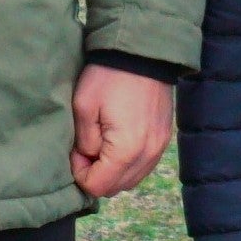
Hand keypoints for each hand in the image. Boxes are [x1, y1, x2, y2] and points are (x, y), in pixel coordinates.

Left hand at [71, 64, 172, 199]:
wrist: (143, 53)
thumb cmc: (108, 77)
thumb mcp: (83, 107)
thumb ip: (84, 142)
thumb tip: (87, 159)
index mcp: (126, 150)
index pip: (98, 186)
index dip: (80, 174)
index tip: (76, 151)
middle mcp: (147, 155)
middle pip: (115, 188)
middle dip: (96, 175)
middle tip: (86, 149)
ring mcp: (159, 148)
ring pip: (131, 180)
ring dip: (112, 171)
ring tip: (102, 145)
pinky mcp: (164, 140)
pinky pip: (143, 166)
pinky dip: (128, 164)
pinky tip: (117, 143)